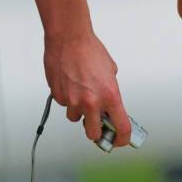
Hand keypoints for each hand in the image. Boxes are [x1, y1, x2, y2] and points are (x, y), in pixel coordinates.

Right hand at [44, 31, 131, 146]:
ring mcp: (74, 102)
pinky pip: (65, 105)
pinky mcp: (59, 97)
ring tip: (81, 92)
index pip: (121, 127)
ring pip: (76, 118)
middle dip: (96, 130)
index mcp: (110, 96)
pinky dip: (68, 99)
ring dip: (79, 111)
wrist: (70, 40)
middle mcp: (92, 102)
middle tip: (97, 122)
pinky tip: (70, 84)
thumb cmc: (90, 50)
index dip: (122, 139)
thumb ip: (110, 89)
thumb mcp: (111, 71)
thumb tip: (108, 101)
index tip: (119, 141)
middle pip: (94, 134)